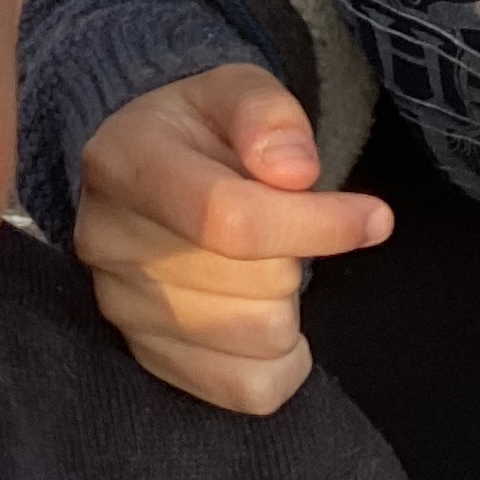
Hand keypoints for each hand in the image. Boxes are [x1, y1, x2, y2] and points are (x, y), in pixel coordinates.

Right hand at [76, 66, 392, 414]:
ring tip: (264, 265)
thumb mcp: (235, 89)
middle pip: (255, 285)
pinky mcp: (144, 355)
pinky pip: (247, 390)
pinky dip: (280, 361)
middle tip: (285, 227)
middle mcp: (107, 240)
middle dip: (297, 255)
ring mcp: (120, 305)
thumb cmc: (200, 129)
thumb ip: (267, 115)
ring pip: (257, 339)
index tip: (373, 216)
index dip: (317, 225)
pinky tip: (264, 313)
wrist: (142, 165)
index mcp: (124, 163)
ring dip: (287, 304)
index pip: (228, 218)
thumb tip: (294, 173)